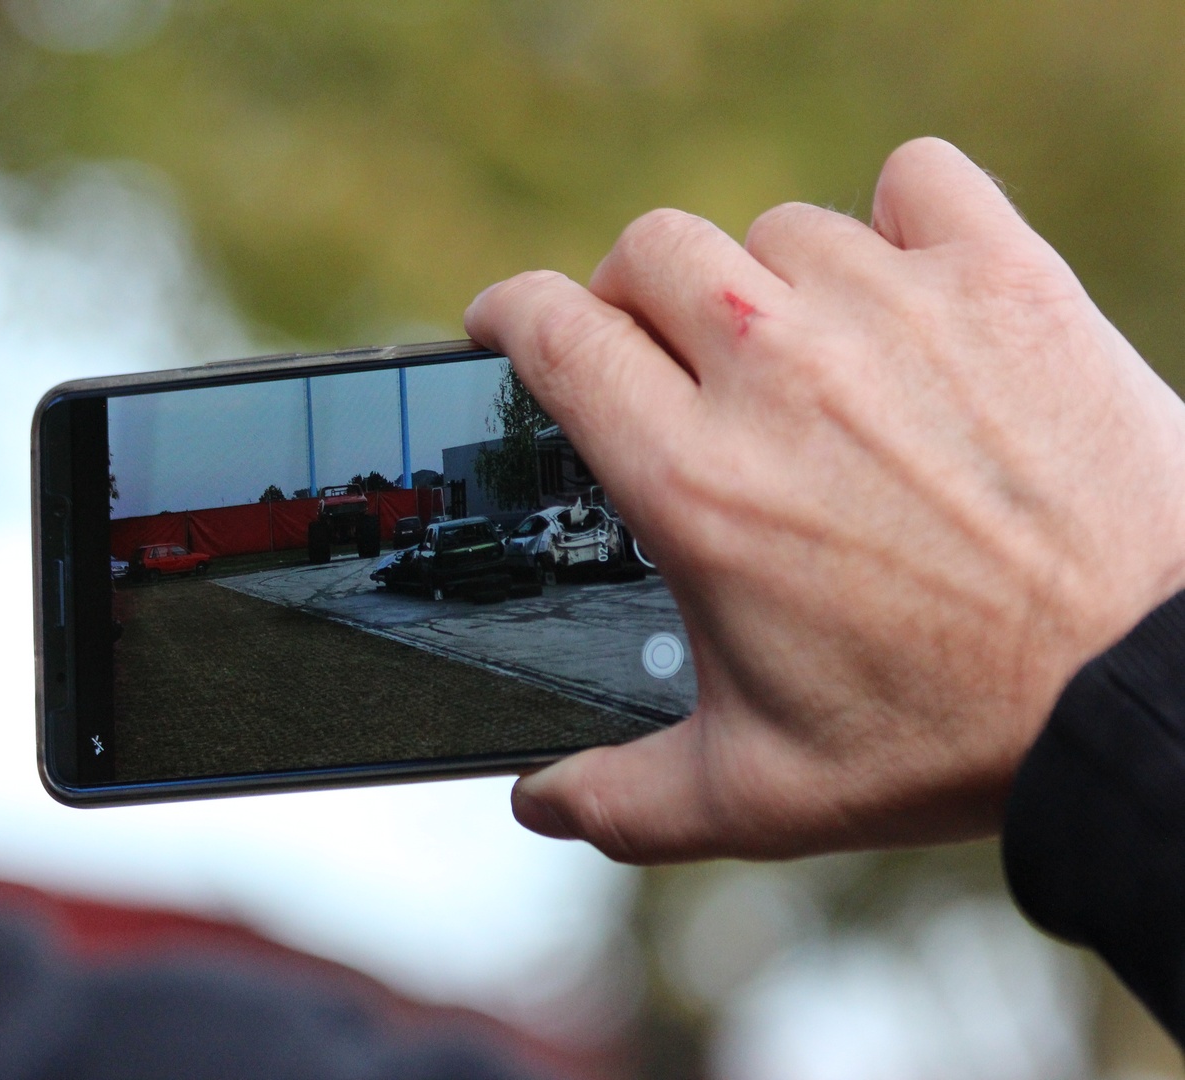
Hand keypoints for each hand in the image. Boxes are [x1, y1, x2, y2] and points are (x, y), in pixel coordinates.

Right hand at [464, 138, 1184, 863]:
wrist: (1144, 690)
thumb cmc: (952, 739)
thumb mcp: (760, 792)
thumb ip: (622, 801)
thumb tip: (534, 805)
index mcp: (696, 483)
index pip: (554, 331)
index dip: (510, 313)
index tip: (509, 324)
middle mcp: (776, 374)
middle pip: (647, 249)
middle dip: (631, 294)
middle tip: (663, 353)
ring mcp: (894, 312)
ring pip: (778, 230)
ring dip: (769, 282)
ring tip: (809, 354)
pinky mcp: (1005, 280)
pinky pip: (917, 181)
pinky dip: (900, 220)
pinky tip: (910, 286)